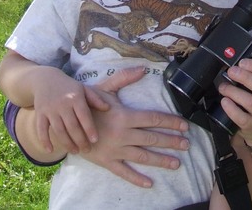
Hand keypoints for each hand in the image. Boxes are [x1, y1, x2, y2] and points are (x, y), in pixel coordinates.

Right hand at [33, 68, 108, 154]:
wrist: (45, 79)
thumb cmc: (69, 86)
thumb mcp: (83, 88)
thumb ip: (95, 99)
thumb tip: (108, 108)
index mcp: (76, 97)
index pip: (84, 116)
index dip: (89, 129)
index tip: (95, 140)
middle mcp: (62, 104)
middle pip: (72, 126)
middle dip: (80, 140)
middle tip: (87, 150)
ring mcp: (50, 110)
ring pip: (59, 130)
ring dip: (66, 143)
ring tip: (75, 151)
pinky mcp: (39, 114)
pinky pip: (41, 129)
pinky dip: (44, 141)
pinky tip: (50, 151)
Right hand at [79, 68, 190, 187]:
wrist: (64, 122)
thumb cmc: (87, 103)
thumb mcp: (105, 88)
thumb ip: (124, 78)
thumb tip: (143, 69)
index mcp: (124, 115)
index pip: (154, 119)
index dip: (171, 122)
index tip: (184, 126)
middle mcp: (122, 134)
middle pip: (152, 138)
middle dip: (171, 142)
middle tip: (187, 145)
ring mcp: (115, 150)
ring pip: (142, 156)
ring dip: (161, 160)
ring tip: (177, 163)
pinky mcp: (106, 161)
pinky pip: (124, 172)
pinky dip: (137, 179)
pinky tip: (150, 183)